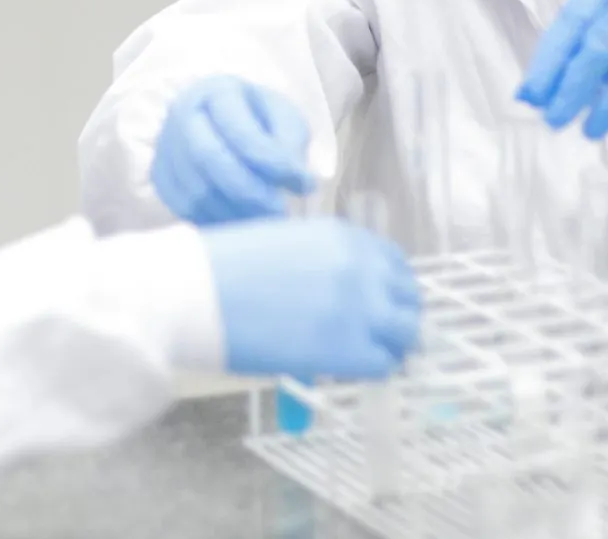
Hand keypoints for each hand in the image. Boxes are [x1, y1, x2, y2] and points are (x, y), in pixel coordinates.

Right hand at [150, 76, 312, 224]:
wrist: (221, 122)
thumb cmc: (259, 119)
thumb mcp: (284, 118)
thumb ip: (292, 145)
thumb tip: (301, 183)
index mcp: (217, 91)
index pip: (240, 131)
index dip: (272, 163)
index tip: (303, 185)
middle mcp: (182, 113)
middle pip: (208, 158)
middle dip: (249, 193)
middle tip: (280, 212)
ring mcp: (166, 145)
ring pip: (196, 190)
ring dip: (235, 213)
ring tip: (265, 221)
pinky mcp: (160, 175)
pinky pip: (185, 209)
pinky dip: (217, 221)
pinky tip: (242, 222)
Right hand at [202, 217, 419, 379]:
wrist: (198, 294)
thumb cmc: (225, 268)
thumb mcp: (286, 245)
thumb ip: (324, 265)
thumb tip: (342, 294)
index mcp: (344, 237)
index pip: (394, 263)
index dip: (389, 287)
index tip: (379, 304)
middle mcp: (362, 267)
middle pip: (410, 298)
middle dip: (398, 317)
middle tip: (379, 336)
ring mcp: (360, 308)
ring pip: (406, 333)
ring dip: (390, 345)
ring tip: (364, 355)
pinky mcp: (349, 349)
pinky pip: (383, 364)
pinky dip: (372, 370)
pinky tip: (347, 369)